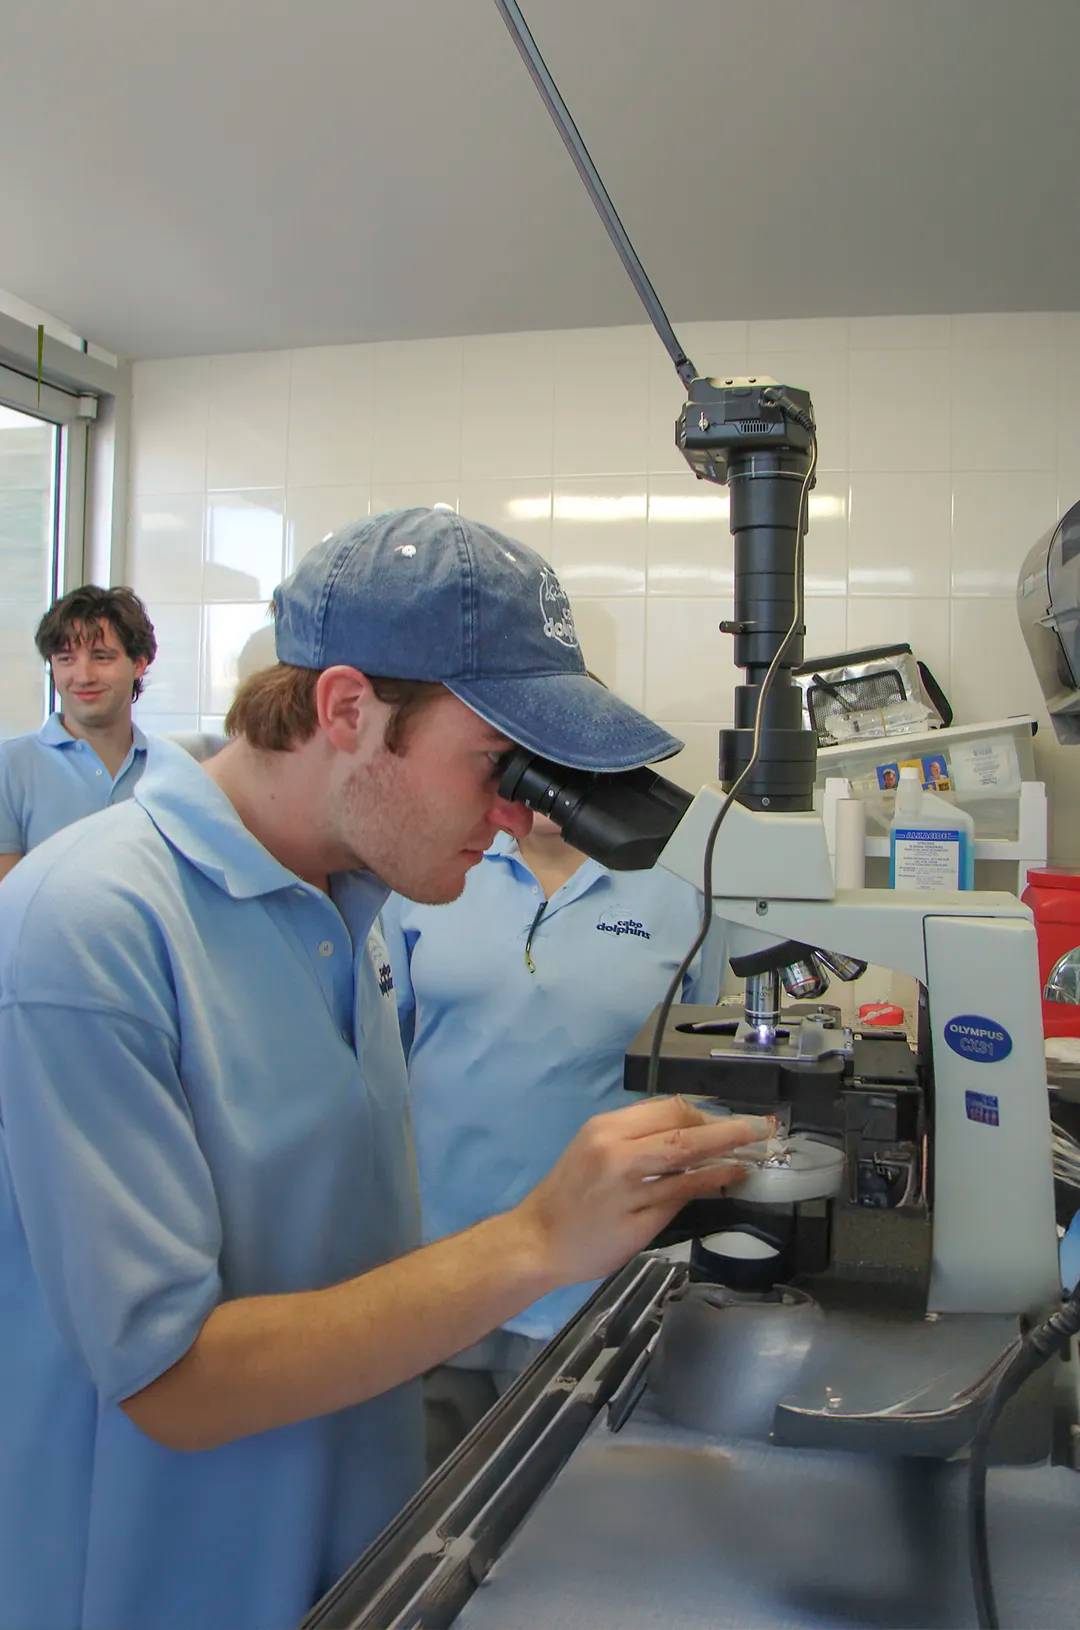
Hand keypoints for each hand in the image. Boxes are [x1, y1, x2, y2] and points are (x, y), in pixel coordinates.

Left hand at [513, 1096, 774, 1287]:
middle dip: (714, 1121)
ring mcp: (600, 1126)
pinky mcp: (594, 1128)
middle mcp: (611, 1132)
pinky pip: (642, 1115)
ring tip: (723, 1136)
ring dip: (694, 1119)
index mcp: (623, 1161)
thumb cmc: (589, 1247)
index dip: (728, 1134)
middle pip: (676, 1112)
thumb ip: (686, 1191)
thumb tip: (729, 1171)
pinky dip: (670, 1122)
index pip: (687, 1139)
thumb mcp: (643, 1227)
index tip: (761, 1130)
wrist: (533, 1241)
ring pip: (660, 1108)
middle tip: (748, 1133)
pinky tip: (687, 1138)